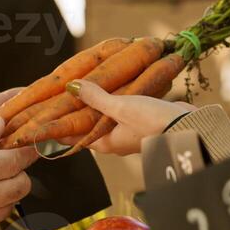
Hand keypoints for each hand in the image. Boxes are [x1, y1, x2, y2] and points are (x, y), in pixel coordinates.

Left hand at [70, 80, 195, 156]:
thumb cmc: (152, 121)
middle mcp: (116, 139)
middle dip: (75, 114)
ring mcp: (130, 130)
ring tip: (82, 91)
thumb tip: (71, 87)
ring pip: (105, 117)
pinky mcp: (143, 119)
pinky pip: (121, 109)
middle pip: (88, 126)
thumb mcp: (121, 107)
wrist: (188, 127)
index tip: (41, 122)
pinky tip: (112, 88)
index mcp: (106, 142)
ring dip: (95, 105)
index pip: (74, 136)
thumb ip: (96, 97)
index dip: (58, 129)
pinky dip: (113, 99)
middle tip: (58, 100)